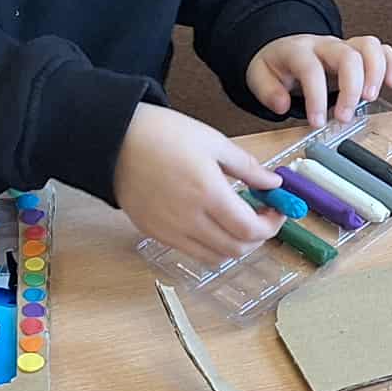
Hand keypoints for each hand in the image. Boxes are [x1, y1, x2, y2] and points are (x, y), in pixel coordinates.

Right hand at [113, 104, 279, 269]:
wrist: (113, 139)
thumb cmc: (161, 133)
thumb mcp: (213, 141)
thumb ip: (248, 167)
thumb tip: (273, 182)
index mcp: (208, 194)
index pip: (252, 230)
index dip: (272, 225)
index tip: (278, 210)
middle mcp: (189, 219)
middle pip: (237, 249)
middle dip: (258, 237)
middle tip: (262, 216)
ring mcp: (169, 230)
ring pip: (214, 257)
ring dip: (234, 244)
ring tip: (237, 220)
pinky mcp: (153, 233)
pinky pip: (190, 251)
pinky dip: (209, 245)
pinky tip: (211, 222)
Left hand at [246, 32, 391, 127]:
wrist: (285, 48)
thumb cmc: (277, 65)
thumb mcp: (260, 76)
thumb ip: (267, 91)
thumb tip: (282, 105)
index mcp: (299, 51)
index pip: (311, 69)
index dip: (316, 97)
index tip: (317, 122)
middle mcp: (325, 45)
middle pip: (348, 56)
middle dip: (351, 88)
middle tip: (345, 116)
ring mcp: (345, 46)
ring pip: (369, 46)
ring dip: (376, 73)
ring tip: (370, 99)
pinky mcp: (360, 52)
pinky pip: (383, 49)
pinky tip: (391, 84)